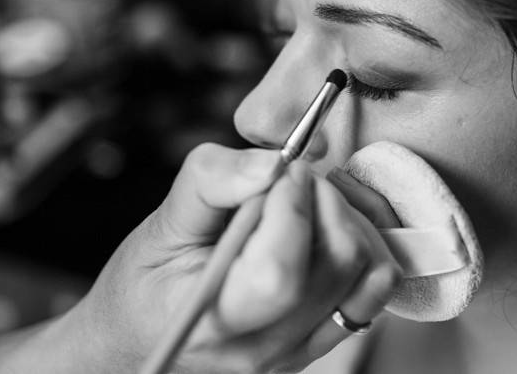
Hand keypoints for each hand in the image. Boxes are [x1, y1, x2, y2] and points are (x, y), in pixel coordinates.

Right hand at [63, 143, 401, 373]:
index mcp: (213, 320)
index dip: (291, 205)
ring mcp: (298, 350)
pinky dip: (360, 247)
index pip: (281, 271)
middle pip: (335, 265)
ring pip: (362, 273)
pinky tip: (324, 229)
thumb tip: (274, 165)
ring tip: (303, 203)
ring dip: (343, 219)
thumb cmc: (149, 278)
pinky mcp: (320, 341)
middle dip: (322, 201)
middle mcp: (264, 347)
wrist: (144, 332)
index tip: (282, 168)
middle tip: (292, 178)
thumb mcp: (163, 222)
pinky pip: (371, 291)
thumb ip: (213, 182)